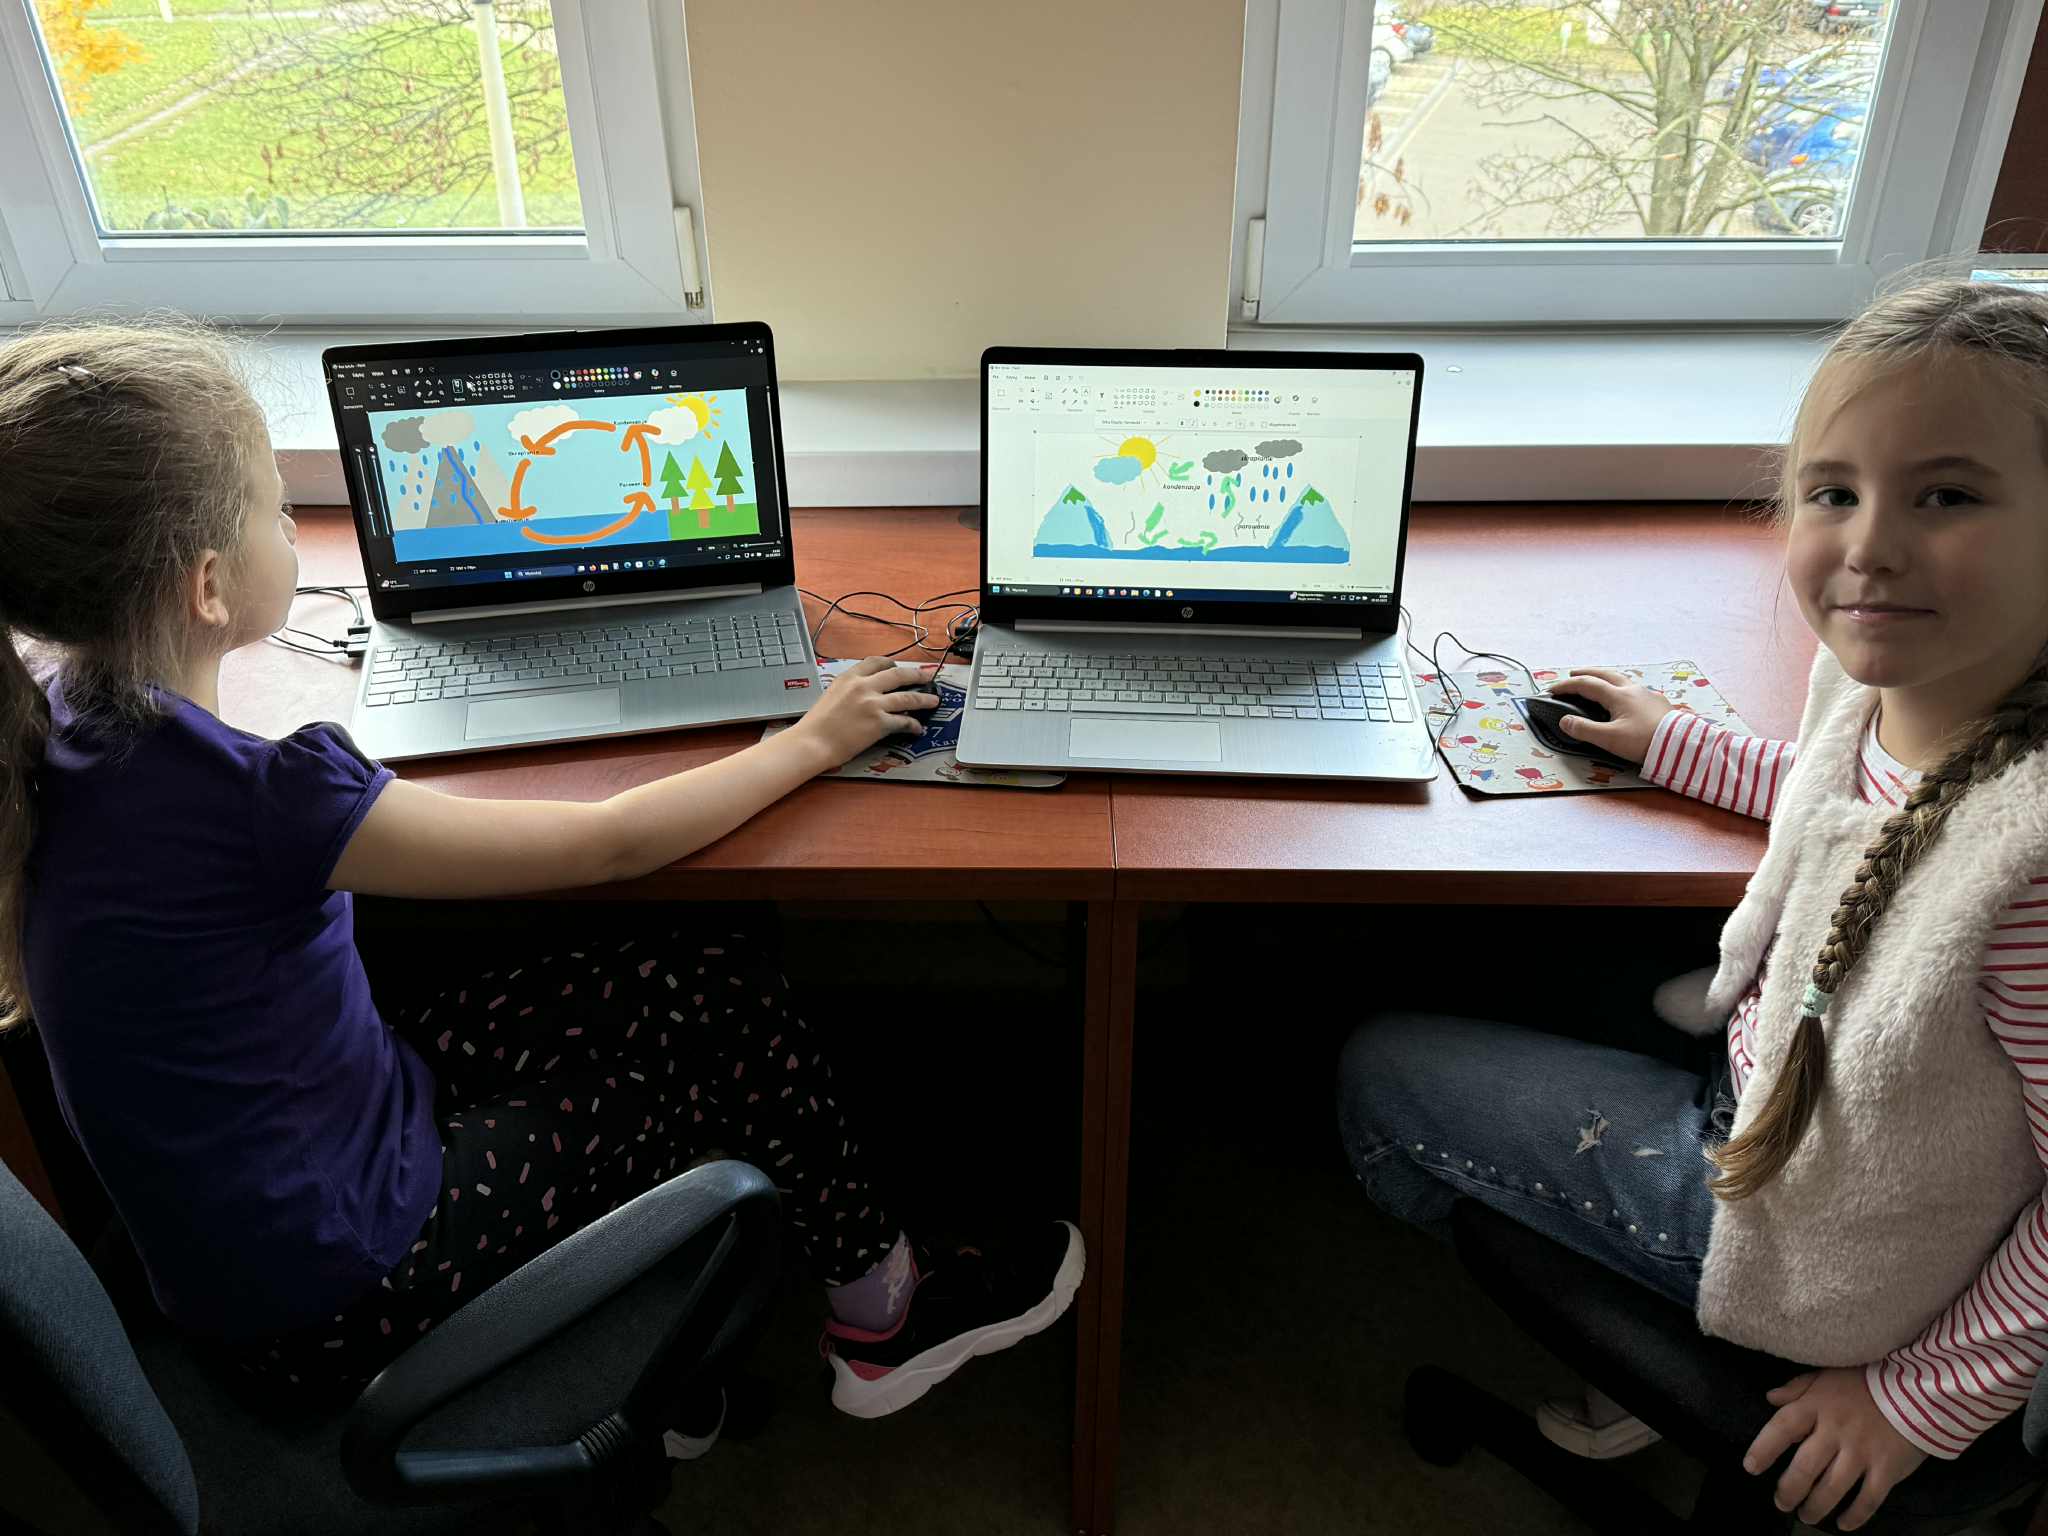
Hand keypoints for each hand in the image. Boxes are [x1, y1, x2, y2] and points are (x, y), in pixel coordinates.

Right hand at [789, 657, 939, 767]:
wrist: (813, 742)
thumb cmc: (817, 724)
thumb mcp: (831, 694)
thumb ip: (849, 689)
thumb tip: (865, 692)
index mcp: (849, 677)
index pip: (876, 662)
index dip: (892, 664)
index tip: (899, 668)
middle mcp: (863, 686)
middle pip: (898, 675)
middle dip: (916, 675)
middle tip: (927, 677)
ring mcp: (873, 704)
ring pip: (908, 697)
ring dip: (924, 699)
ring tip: (933, 701)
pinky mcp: (879, 723)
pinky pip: (904, 721)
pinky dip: (913, 725)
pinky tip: (917, 728)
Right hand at [1546, 667, 1673, 764]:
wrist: (1680, 745)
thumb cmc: (1643, 741)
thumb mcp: (1609, 739)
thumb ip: (1584, 729)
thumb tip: (1565, 721)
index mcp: (1618, 695)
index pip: (1586, 685)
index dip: (1567, 686)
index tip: (1552, 689)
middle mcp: (1632, 690)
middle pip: (1604, 674)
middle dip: (1586, 673)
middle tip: (1572, 674)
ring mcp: (1647, 695)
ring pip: (1621, 679)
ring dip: (1604, 677)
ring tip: (1596, 682)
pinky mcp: (1658, 703)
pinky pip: (1634, 689)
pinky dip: (1620, 687)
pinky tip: (1623, 697)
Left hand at [1743, 1367, 1926, 1529]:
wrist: (1917, 1388)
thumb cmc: (1866, 1381)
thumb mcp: (1827, 1375)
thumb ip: (1798, 1387)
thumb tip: (1770, 1398)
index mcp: (1817, 1406)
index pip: (1782, 1428)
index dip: (1763, 1448)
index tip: (1751, 1467)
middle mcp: (1836, 1431)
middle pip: (1805, 1467)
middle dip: (1789, 1489)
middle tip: (1781, 1502)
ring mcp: (1862, 1452)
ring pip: (1832, 1488)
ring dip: (1815, 1506)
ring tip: (1806, 1515)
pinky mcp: (1887, 1468)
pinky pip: (1868, 1499)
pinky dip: (1855, 1516)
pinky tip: (1843, 1524)